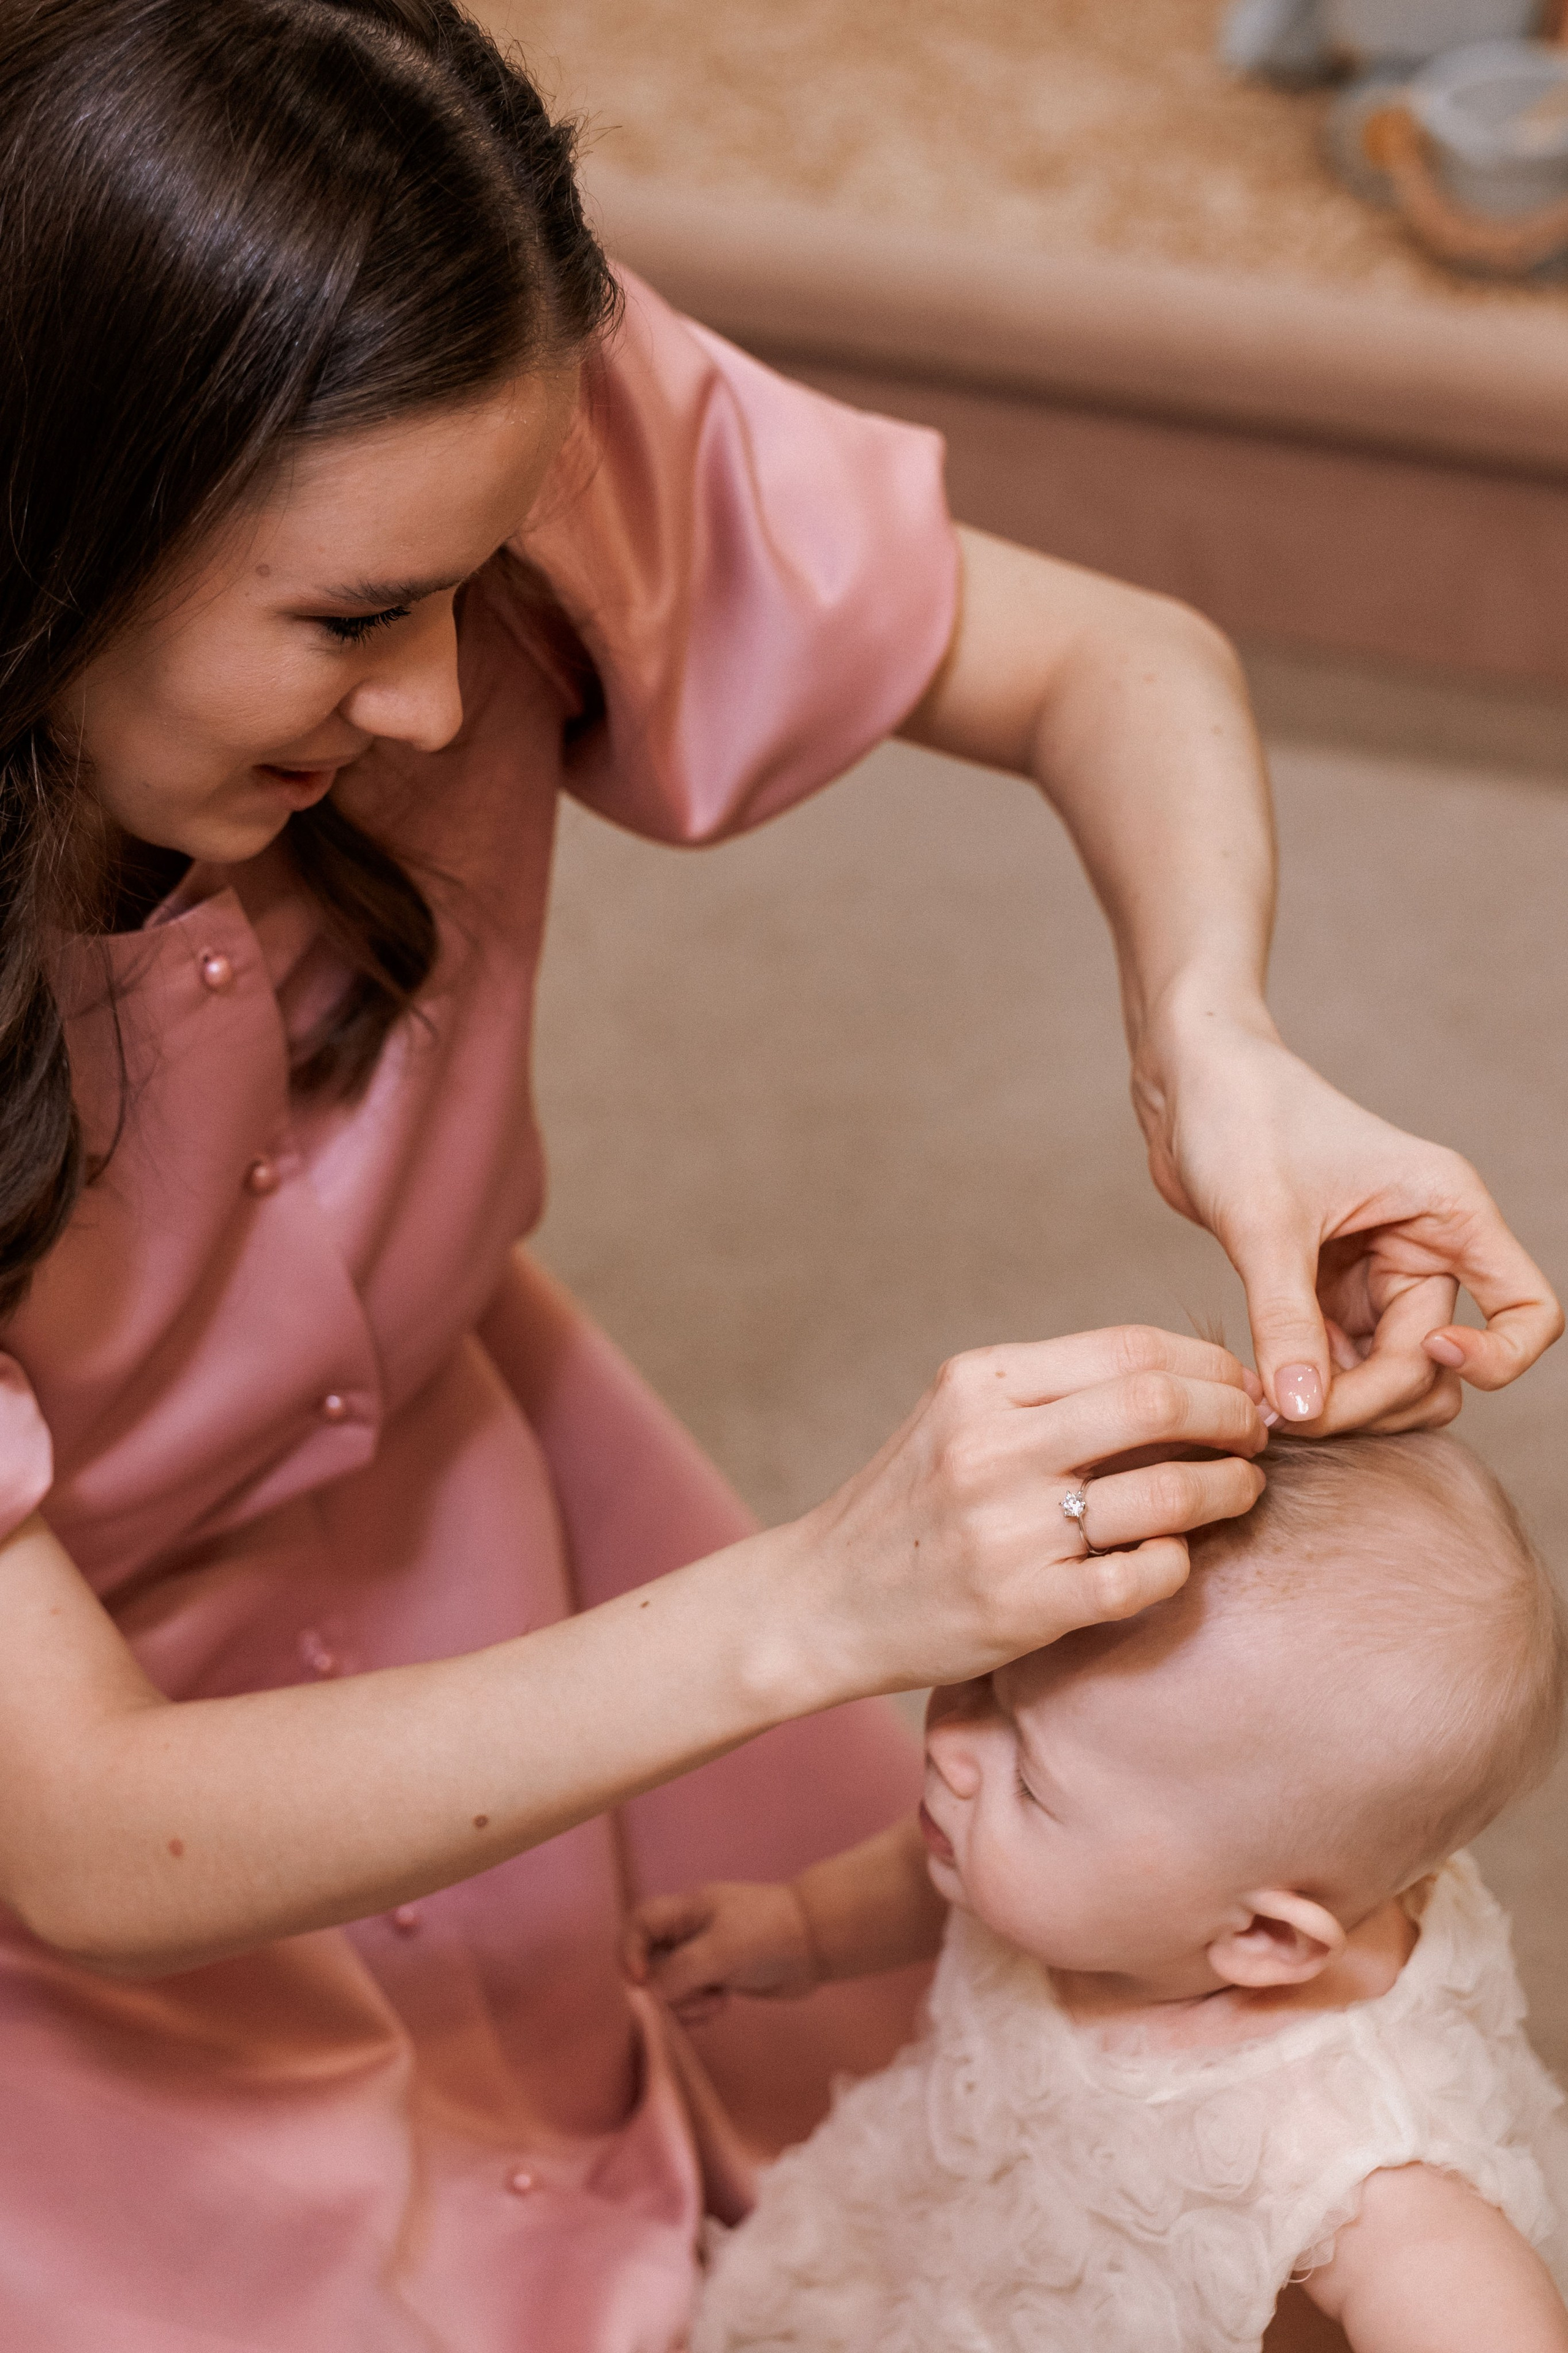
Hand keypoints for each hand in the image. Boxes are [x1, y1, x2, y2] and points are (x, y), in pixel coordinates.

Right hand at [622, 1880, 819, 2025]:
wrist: (817, 1941)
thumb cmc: (768, 1934)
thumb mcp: (719, 1950)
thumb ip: (679, 1972)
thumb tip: (649, 1994)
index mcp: (685, 1911)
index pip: (638, 1925)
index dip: (630, 1953)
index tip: (643, 1983)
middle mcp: (690, 1932)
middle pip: (651, 1964)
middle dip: (665, 1990)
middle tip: (694, 1998)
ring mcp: (705, 1956)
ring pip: (671, 1988)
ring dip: (685, 2003)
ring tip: (715, 2002)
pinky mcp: (719, 1978)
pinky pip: (692, 1999)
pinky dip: (699, 2009)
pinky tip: (722, 2005)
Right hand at [785, 1325, 1265, 1701]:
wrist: (824, 1601)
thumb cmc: (913, 1504)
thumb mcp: (960, 1419)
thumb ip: (1054, 1394)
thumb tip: (1189, 1378)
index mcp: (979, 1384)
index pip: (1130, 1349)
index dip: (1209, 1364)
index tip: (1238, 1388)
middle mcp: (990, 1447)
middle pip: (1159, 1405)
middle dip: (1232, 1417)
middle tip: (1255, 1436)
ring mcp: (1005, 1530)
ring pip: (1166, 1493)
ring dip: (1228, 1489)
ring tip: (1240, 1490)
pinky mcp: (1021, 1607)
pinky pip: (1142, 1576)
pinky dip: (1179, 1562)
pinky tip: (1176, 1556)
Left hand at [1135, 1016, 1561, 1434]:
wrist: (1188, 1085)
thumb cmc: (1240, 1117)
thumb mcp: (1262, 1221)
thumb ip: (1286, 1320)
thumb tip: (1305, 1411)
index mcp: (1447, 1210)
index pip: (1527, 1310)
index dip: (1497, 1357)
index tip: (1429, 1354)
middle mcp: (1425, 1247)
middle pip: (1435, 1365)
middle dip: (1372, 1399)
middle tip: (1290, 1414)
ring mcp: (1377, 1275)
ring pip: (1391, 1378)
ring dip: (1343, 1405)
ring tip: (1269, 1409)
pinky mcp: (1328, 1292)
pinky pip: (1343, 1367)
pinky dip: (1312, 1389)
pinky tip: (1261, 1395)